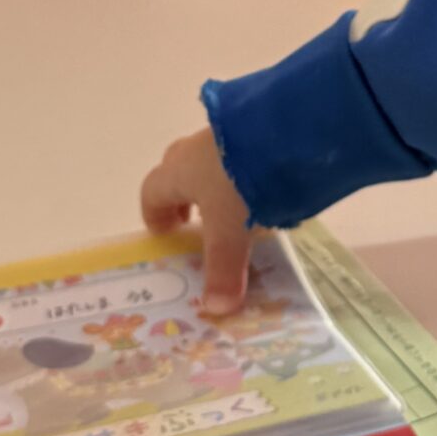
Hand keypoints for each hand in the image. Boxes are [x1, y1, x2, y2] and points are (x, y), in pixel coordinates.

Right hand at [140, 130, 255, 311]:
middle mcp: (195, 148)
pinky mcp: (257, 125)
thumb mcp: (232, 230)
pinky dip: (247, 172)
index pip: (152, 192)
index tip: (167, 236)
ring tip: (241, 212)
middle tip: (202, 226)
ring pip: (213, 162)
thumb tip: (218, 310)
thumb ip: (225, 269)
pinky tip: (269, 188)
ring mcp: (226, 131)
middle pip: (179, 173)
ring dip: (220, 185)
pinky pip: (242, 153)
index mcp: (177, 172)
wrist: (284, 127)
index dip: (155, 215)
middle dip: (186, 198)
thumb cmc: (240, 180)